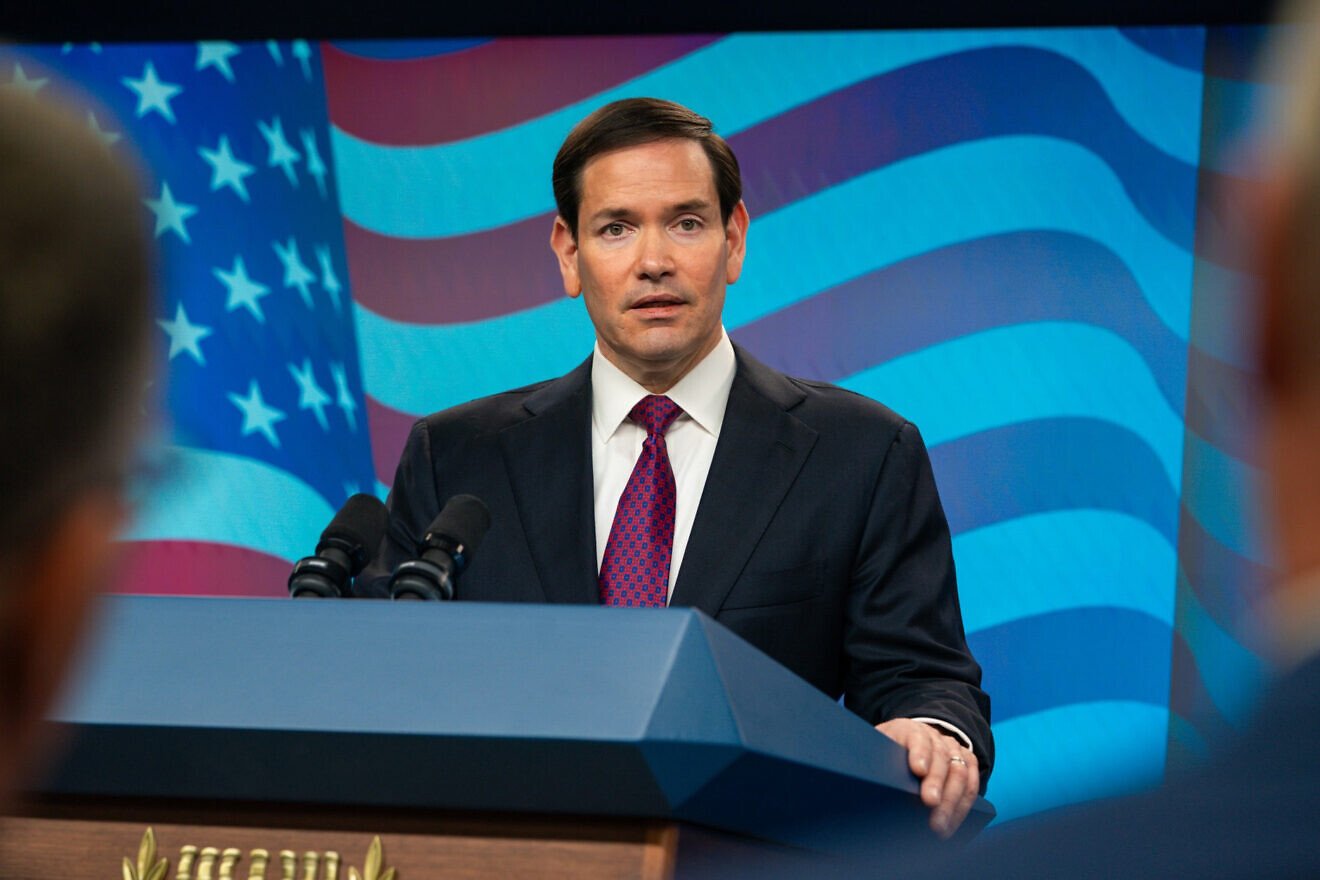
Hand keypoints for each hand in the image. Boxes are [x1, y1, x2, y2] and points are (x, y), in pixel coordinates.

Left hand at [875, 717, 978, 838]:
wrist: (909, 740)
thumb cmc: (888, 751)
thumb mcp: (876, 748)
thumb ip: (873, 758)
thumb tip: (865, 776)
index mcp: (908, 730)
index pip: (917, 738)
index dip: (920, 753)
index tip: (918, 770)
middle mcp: (934, 736)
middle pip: (941, 758)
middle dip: (937, 784)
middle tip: (930, 805)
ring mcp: (953, 749)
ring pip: (960, 773)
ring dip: (952, 802)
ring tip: (940, 827)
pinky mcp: (967, 762)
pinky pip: (972, 784)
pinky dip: (963, 806)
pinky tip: (952, 824)